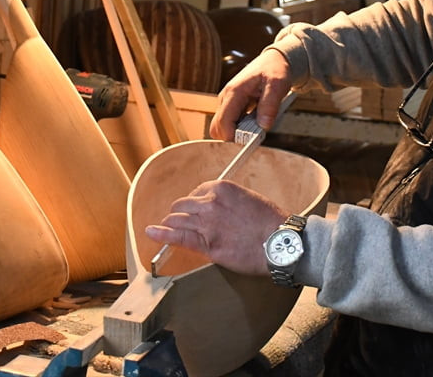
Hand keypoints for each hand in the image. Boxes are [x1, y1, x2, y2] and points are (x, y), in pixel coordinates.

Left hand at [144, 180, 287, 275]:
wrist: (281, 242)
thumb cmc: (272, 222)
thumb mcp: (250, 199)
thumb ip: (230, 201)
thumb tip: (221, 209)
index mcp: (222, 188)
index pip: (197, 192)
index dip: (194, 202)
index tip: (194, 209)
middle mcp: (210, 203)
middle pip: (183, 205)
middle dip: (179, 213)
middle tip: (180, 220)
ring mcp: (206, 224)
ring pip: (177, 219)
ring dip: (171, 224)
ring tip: (166, 228)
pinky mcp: (206, 244)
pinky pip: (177, 237)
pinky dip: (161, 234)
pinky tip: (151, 232)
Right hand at [211, 49, 292, 140]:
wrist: (273, 61)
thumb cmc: (274, 69)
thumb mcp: (277, 84)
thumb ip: (270, 104)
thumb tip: (263, 125)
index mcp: (234, 92)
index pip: (222, 122)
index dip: (233, 136)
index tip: (250, 141)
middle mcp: (226, 98)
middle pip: (217, 129)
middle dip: (235, 136)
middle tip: (256, 133)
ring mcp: (228, 102)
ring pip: (223, 128)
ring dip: (240, 132)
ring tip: (258, 123)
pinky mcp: (232, 106)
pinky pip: (231, 124)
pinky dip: (242, 128)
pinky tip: (256, 120)